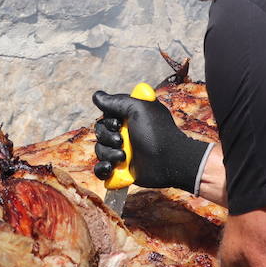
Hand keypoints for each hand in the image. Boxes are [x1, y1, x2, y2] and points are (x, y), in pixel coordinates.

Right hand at [91, 90, 212, 191]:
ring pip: (100, 151)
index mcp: (128, 118)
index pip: (105, 117)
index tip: (119, 124)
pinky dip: (102, 169)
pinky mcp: (121, 170)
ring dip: (108, 154)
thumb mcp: (138, 108)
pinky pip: (101, 170)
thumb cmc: (157, 132)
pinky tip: (110, 168)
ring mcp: (122, 152)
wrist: (168, 160)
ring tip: (123, 157)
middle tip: (121, 140)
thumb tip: (97, 96)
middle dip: (107, 137)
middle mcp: (124, 134)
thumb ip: (117, 101)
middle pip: (100, 133)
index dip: (108, 121)